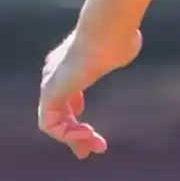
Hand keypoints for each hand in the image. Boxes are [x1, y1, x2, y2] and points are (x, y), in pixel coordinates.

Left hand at [37, 25, 137, 159]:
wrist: (107, 33)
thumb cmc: (118, 38)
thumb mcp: (121, 47)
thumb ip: (119, 51)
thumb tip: (130, 41)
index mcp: (69, 64)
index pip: (66, 95)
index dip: (76, 113)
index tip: (91, 131)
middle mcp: (55, 74)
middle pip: (59, 112)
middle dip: (76, 134)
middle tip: (96, 147)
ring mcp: (50, 83)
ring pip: (53, 122)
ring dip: (75, 138)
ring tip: (96, 145)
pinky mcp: (49, 93)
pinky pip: (49, 124)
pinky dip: (67, 134)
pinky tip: (87, 133)